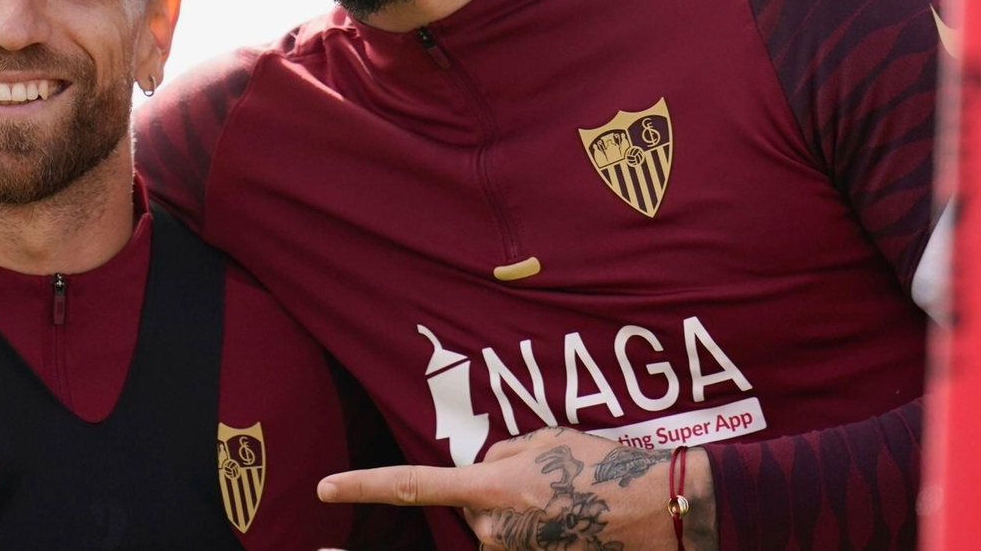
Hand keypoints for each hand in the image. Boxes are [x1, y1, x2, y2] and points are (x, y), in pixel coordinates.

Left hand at [317, 426, 715, 550]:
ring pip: (491, 526)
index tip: (324, 488)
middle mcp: (493, 529)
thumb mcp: (542, 439)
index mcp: (489, 487)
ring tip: (562, 495)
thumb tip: (479, 468)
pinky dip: (534, 527)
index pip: (410, 487)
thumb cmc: (602, 466)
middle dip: (488, 488)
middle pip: (464, 506)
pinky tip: (568, 515)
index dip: (362, 487)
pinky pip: (517, 541)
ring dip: (515, 508)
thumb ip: (497, 453)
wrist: (656, 511)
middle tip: (539, 477)